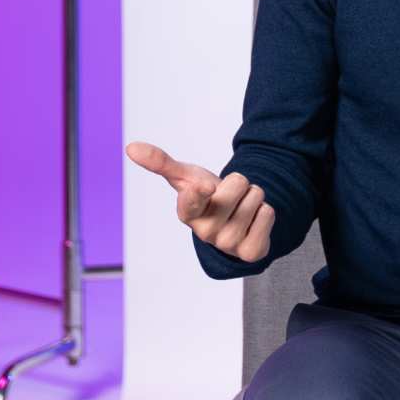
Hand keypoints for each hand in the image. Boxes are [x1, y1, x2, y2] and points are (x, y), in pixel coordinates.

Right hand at [125, 142, 275, 262]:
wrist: (233, 222)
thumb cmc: (207, 196)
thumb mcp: (185, 177)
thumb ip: (160, 162)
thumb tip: (131, 147)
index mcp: (187, 212)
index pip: (191, 201)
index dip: (200, 192)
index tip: (205, 187)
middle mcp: (205, 232)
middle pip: (238, 184)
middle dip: (239, 183)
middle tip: (230, 196)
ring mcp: (228, 243)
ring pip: (256, 196)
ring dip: (253, 196)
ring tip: (241, 206)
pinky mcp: (250, 252)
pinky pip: (268, 214)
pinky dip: (265, 212)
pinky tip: (253, 221)